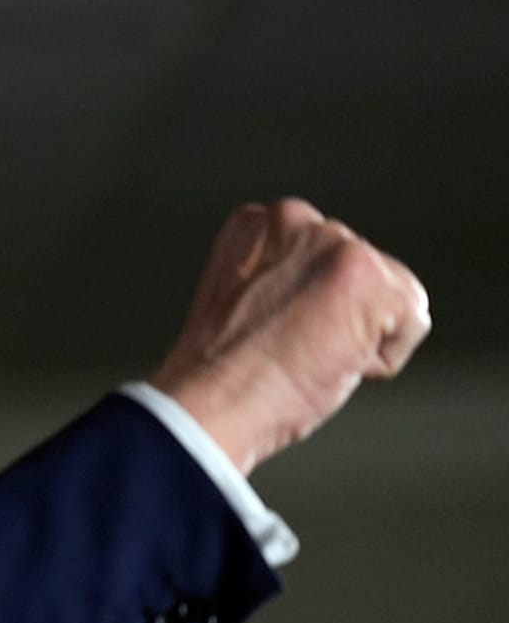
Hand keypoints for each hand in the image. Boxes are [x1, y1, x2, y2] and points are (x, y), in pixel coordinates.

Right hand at [151, 198, 430, 474]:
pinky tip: (330, 362)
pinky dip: (381, 358)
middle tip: (289, 349)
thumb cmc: (221, 377)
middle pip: (362, 271)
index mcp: (253, 224)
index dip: (305, 308)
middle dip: (340, 315)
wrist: (212, 402)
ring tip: (306, 355)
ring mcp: (334, 244)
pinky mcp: (368, 275)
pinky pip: (411, 323)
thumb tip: (326, 298)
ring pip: (390, 294)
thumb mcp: (244, 305)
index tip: (267, 335)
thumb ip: (283, 278)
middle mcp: (294, 219)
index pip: (321, 258)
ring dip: (360, 334)